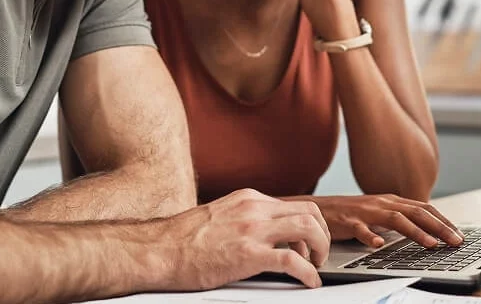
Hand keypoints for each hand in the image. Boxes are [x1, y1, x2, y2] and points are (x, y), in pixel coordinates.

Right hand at [157, 189, 330, 290]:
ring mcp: (253, 230)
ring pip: (307, 228)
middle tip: (319, 254)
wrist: (159, 250)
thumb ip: (244, 218)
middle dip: (322, 234)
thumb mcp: (220, 216)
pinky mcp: (249, 254)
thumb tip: (261, 233)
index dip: (308, 225)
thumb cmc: (182, 240)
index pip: (294, 205)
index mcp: (249, 199)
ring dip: (320, 249)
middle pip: (309, 212)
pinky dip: (308, 272)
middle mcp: (255, 208)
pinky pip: (293, 261)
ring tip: (316, 266)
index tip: (309, 242)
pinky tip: (309, 281)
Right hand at [292, 194, 463, 249]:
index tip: (458, 234)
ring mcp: (366, 211)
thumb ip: (400, 218)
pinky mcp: (348, 221)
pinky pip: (361, 229)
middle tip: (455, 241)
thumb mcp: (379, 213)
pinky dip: (371, 237)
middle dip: (439, 226)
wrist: (319, 208)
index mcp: (391, 201)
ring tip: (431, 244)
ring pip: (395, 219)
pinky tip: (379, 245)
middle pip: (416, 212)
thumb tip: (426, 229)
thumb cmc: (351, 214)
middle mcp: (382, 203)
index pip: (424, 208)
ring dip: (415, 231)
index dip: (443, 220)